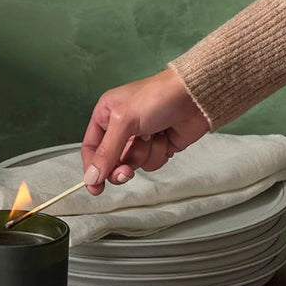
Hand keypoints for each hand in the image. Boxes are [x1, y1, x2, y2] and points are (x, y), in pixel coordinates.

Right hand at [81, 68, 208, 194]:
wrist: (194, 97)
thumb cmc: (157, 96)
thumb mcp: (124, 121)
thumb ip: (107, 152)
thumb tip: (91, 177)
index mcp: (106, 115)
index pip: (91, 147)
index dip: (91, 168)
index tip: (95, 188)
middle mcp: (121, 128)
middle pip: (112, 161)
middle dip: (121, 167)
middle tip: (126, 172)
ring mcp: (141, 138)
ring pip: (134, 164)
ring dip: (145, 154)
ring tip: (153, 135)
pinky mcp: (159, 146)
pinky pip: (152, 163)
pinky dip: (159, 153)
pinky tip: (165, 137)